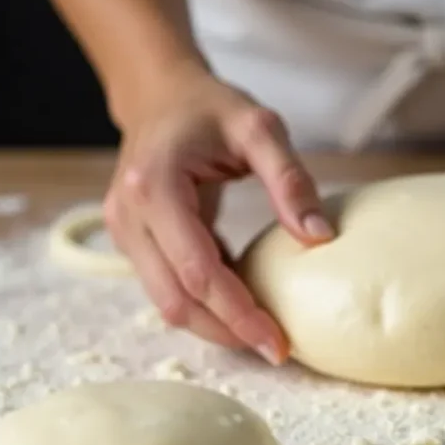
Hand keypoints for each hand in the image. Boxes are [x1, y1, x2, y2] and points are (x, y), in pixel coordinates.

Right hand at [104, 68, 333, 363]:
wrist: (159, 95)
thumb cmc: (210, 108)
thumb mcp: (260, 129)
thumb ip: (290, 180)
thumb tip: (319, 238)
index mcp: (155, 187)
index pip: (198, 271)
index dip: (239, 314)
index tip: (279, 343)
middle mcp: (129, 216)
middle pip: (176, 300)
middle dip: (227, 332)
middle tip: (277, 349)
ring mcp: (124, 232)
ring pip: (167, 302)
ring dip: (214, 324)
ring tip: (264, 332)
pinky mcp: (133, 242)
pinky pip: (168, 287)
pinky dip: (204, 302)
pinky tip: (243, 302)